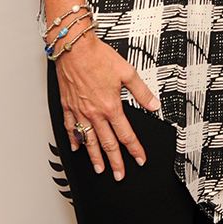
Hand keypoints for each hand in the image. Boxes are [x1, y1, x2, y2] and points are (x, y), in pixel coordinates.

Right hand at [56, 32, 159, 178]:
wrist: (74, 48)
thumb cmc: (98, 57)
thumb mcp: (127, 72)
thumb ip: (141, 92)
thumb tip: (154, 104)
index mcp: (111, 106)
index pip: (126, 134)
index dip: (134, 149)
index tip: (139, 159)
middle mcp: (94, 112)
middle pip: (107, 143)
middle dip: (115, 161)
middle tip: (119, 174)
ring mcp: (80, 111)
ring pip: (89, 140)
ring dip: (94, 157)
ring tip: (100, 169)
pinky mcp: (68, 106)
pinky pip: (71, 128)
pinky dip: (74, 139)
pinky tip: (77, 147)